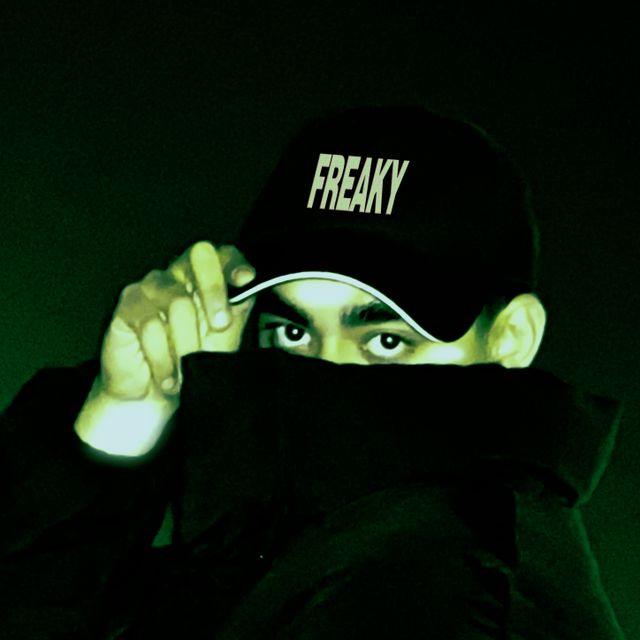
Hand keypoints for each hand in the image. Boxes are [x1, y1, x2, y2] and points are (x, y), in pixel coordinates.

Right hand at [100, 241, 255, 400]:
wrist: (153, 396)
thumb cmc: (191, 363)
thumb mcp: (223, 340)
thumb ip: (236, 311)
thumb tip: (251, 286)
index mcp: (207, 278)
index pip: (224, 255)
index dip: (234, 263)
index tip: (245, 278)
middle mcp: (179, 274)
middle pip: (199, 256)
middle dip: (214, 290)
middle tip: (220, 326)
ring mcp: (152, 286)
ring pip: (178, 301)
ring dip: (187, 343)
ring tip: (187, 369)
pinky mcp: (128, 304)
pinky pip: (150, 324)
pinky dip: (163, 358)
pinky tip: (168, 377)